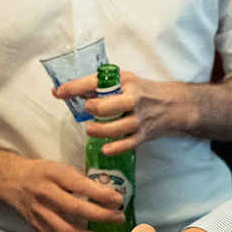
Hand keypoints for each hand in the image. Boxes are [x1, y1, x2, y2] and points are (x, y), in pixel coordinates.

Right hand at [0, 150, 124, 231]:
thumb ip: (80, 179)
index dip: (99, 194)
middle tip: (119, 218)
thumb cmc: (43, 172)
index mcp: (53, 174)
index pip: (79, 185)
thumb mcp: (60, 167)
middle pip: (73, 209)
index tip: (118, 199)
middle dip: (99, 215)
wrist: (12, 181)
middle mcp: (44, 194)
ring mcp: (39, 214)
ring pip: (66, 231)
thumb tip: (107, 194)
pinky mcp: (38, 228)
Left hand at [54, 72, 191, 154]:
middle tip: (87, 109)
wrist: (173, 105)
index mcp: (125, 81)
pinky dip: (116, 147)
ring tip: (89, 129)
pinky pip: (128, 143)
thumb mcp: (124, 82)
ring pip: (118, 127)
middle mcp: (133, 99)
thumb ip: (98, 87)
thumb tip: (68, 92)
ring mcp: (139, 118)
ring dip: (100, 130)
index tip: (59, 93)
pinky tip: (104, 149)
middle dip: (95, 108)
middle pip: (111, 105)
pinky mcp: (144, 134)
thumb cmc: (142, 92)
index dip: (75, 88)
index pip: (96, 82)